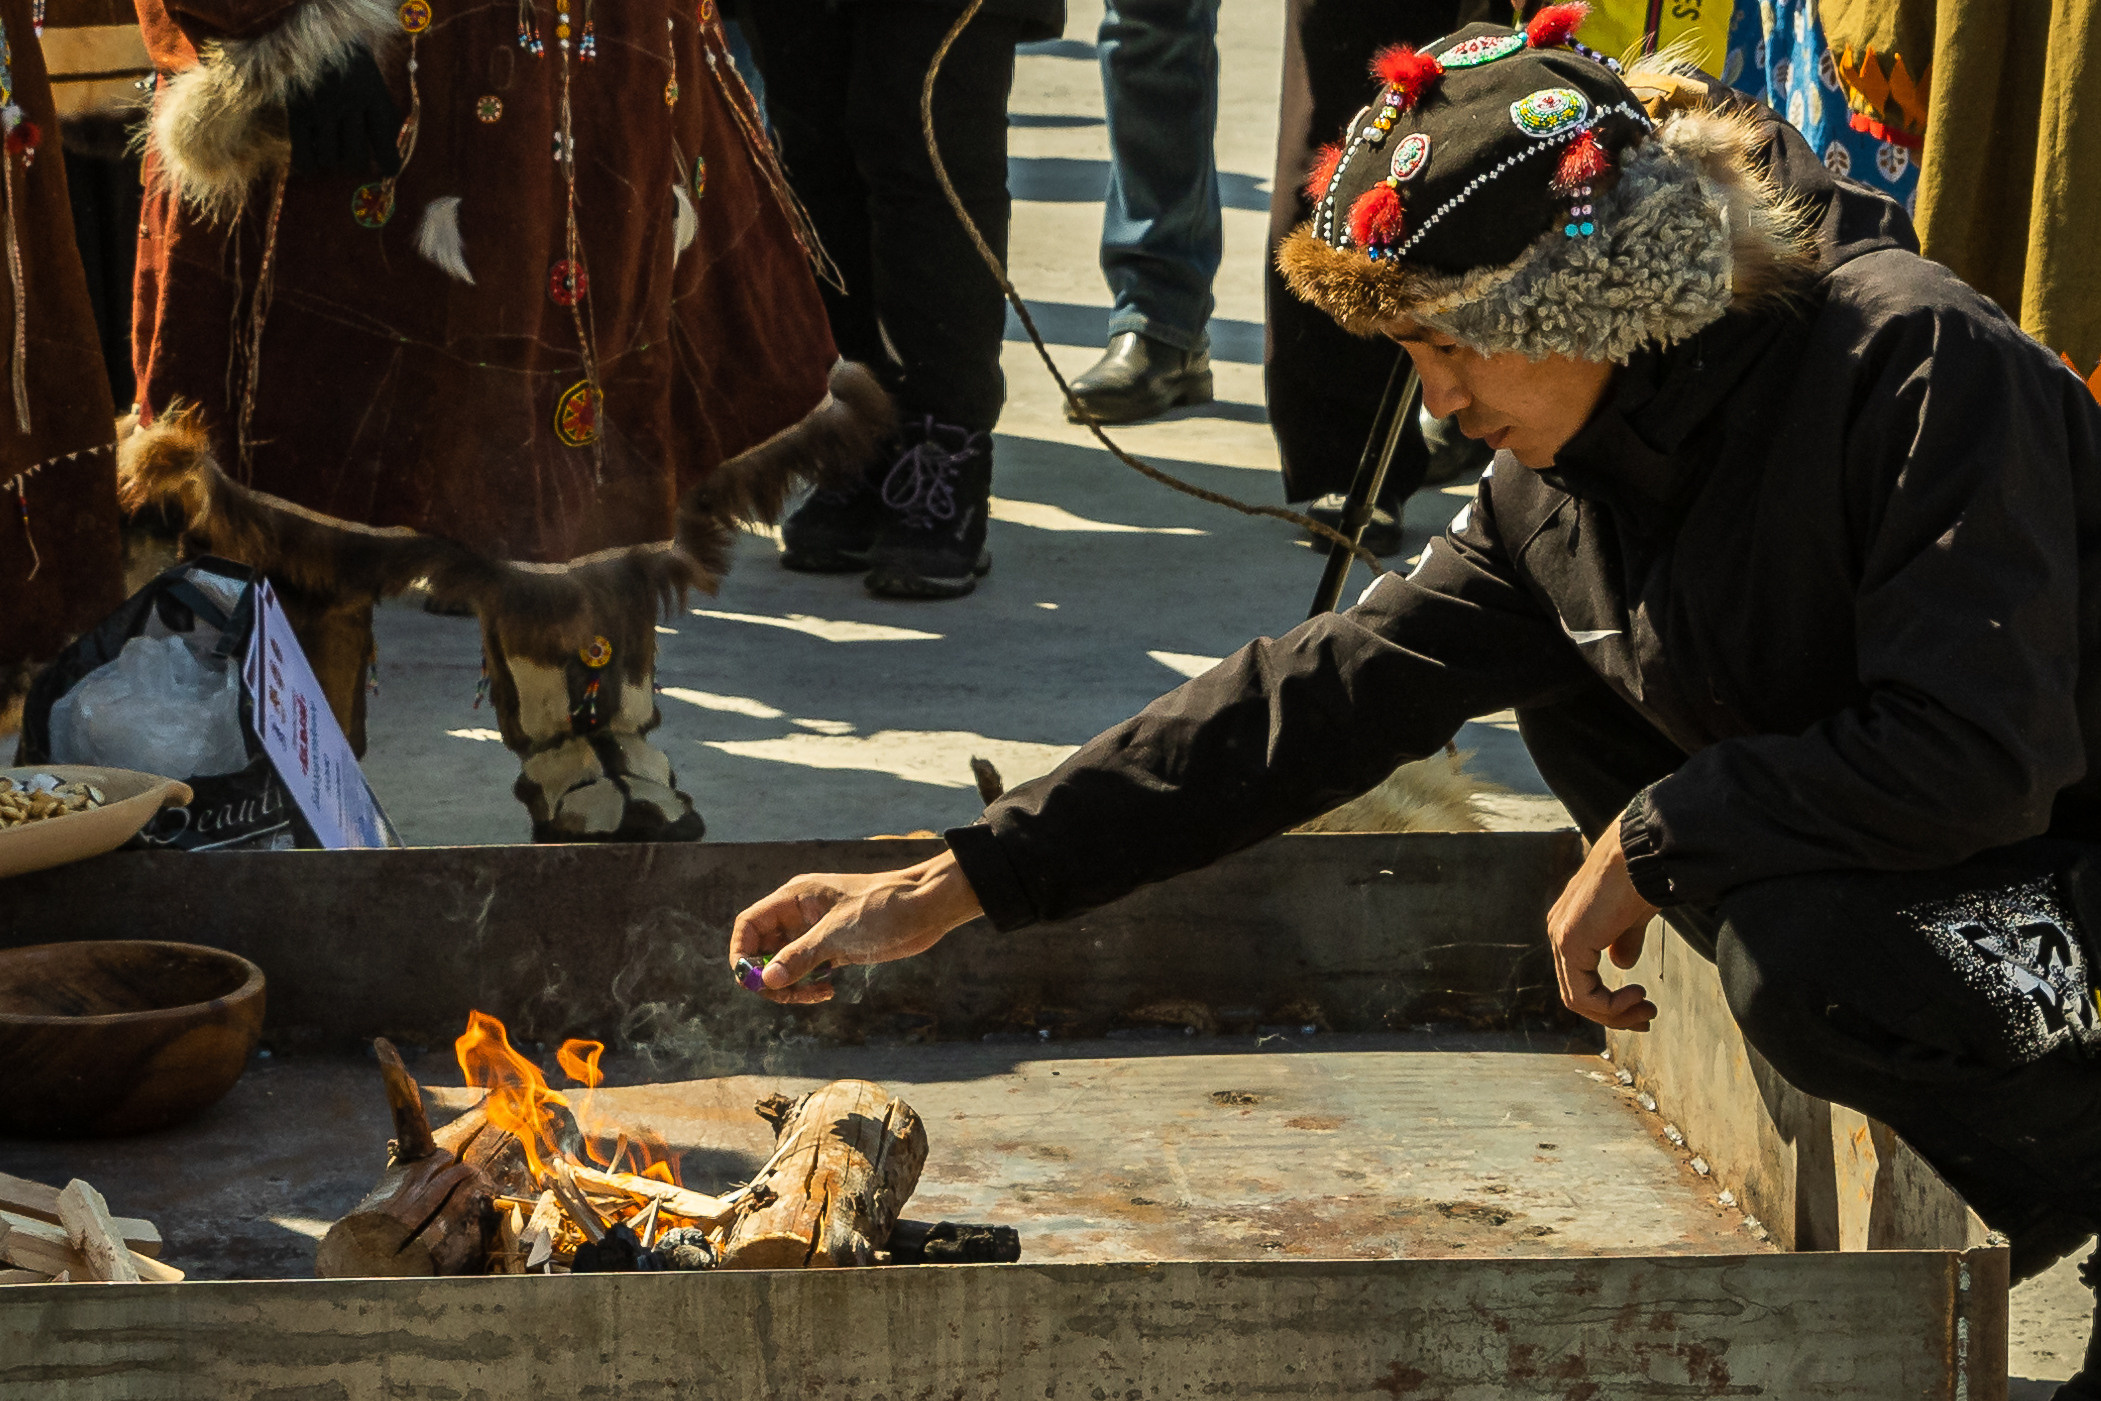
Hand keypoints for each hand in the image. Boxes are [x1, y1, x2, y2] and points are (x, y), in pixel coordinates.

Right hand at [287, 48, 403, 177]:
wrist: (314, 29)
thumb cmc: (348, 60)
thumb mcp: (372, 80)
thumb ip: (381, 114)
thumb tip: (388, 160)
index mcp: (372, 93)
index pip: (385, 141)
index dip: (388, 164)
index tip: (388, 170)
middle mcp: (348, 102)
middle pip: (355, 158)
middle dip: (354, 164)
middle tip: (351, 157)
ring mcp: (320, 106)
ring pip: (330, 159)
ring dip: (331, 160)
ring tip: (329, 148)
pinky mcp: (296, 109)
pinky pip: (303, 155)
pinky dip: (308, 165)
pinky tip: (311, 161)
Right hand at [729, 851, 984, 1004]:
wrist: (927, 908)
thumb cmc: (883, 909)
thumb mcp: (837, 935)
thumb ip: (799, 957)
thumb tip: (766, 980)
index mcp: (794, 898)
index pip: (749, 924)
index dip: (742, 953)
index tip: (752, 981)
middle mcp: (800, 915)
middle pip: (763, 949)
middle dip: (769, 976)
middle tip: (787, 995)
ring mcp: (816, 932)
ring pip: (785, 964)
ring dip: (791, 985)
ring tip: (816, 994)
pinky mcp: (835, 949)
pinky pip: (807, 970)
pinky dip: (809, 985)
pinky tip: (826, 992)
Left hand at [1547, 813, 1660, 1030]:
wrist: (1644, 854)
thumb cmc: (1643, 877)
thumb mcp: (1633, 916)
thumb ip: (1624, 940)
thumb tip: (1622, 963)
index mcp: (1573, 925)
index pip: (1582, 978)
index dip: (1612, 1003)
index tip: (1644, 1007)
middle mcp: (1560, 930)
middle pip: (1578, 993)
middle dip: (1615, 1014)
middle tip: (1647, 1018)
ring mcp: (1561, 936)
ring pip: (1578, 998)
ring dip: (1615, 1014)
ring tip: (1646, 1009)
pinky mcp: (1570, 940)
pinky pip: (1581, 994)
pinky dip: (1610, 1006)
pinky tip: (1636, 995)